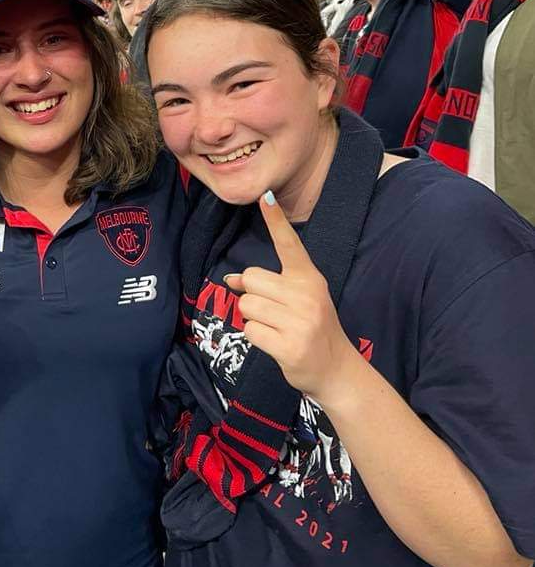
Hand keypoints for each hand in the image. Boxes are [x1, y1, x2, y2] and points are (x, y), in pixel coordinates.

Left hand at [223, 191, 360, 401]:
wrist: (336, 369)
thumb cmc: (311, 328)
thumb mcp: (298, 300)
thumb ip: (268, 285)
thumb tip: (230, 279)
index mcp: (309, 278)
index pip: (289, 244)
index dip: (276, 220)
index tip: (265, 196)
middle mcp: (307, 295)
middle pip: (251, 278)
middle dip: (252, 296)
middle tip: (274, 313)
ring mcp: (299, 321)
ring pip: (247, 306)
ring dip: (253, 319)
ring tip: (277, 328)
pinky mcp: (289, 345)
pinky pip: (250, 331)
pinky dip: (256, 338)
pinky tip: (276, 343)